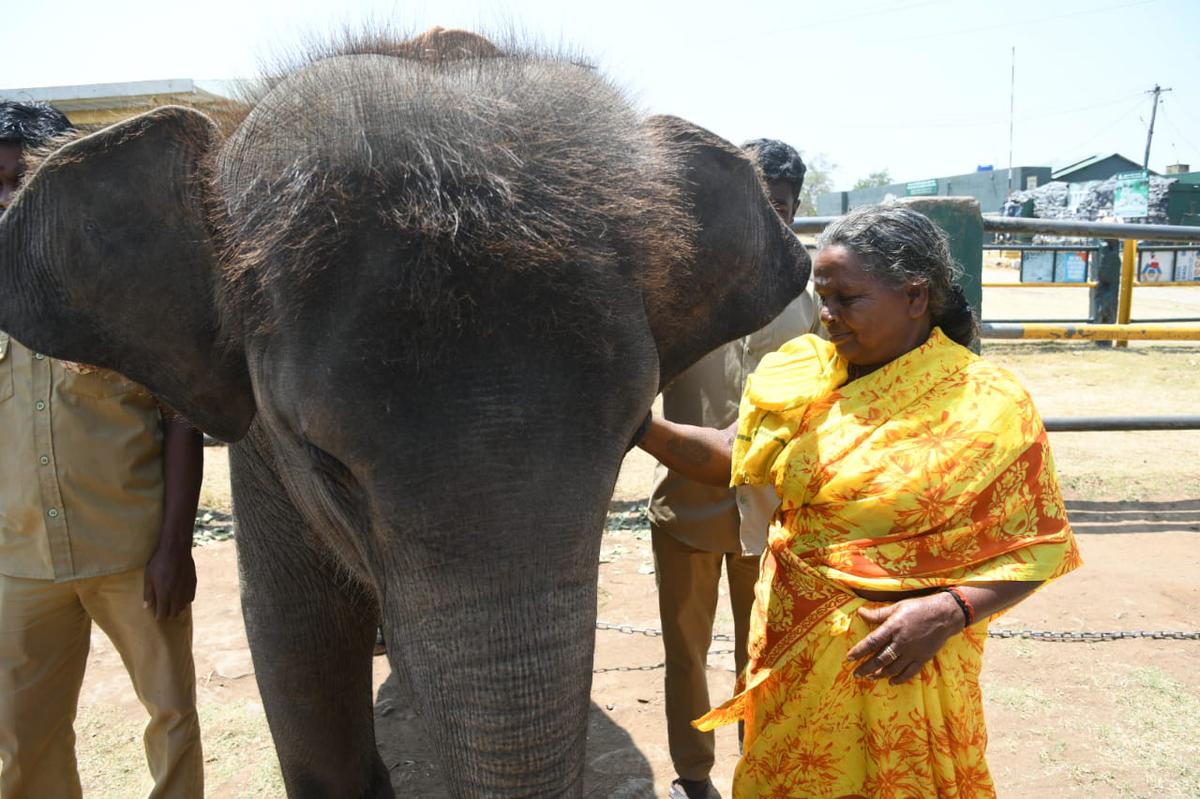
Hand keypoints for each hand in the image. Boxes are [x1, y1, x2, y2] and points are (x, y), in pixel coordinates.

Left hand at [143, 542, 196, 619]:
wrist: (176, 550)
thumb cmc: (159, 562)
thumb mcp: (149, 577)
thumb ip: (148, 593)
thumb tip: (146, 607)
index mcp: (164, 594)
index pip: (163, 613)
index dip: (159, 616)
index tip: (157, 616)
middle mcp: (177, 595)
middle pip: (174, 612)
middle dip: (168, 614)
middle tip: (164, 612)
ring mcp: (186, 590)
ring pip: (183, 607)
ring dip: (177, 609)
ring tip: (173, 607)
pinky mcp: (193, 584)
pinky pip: (190, 598)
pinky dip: (186, 601)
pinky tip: (182, 598)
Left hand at [846, 592, 963, 684]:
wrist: (945, 615)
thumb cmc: (919, 608)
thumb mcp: (898, 607)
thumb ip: (879, 613)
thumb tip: (860, 613)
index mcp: (894, 627)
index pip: (872, 641)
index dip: (860, 650)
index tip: (849, 658)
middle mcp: (902, 642)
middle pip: (880, 659)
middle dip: (866, 668)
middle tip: (856, 674)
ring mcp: (913, 652)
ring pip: (893, 668)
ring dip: (879, 675)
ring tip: (870, 677)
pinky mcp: (923, 658)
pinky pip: (909, 672)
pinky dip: (899, 679)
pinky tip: (891, 681)